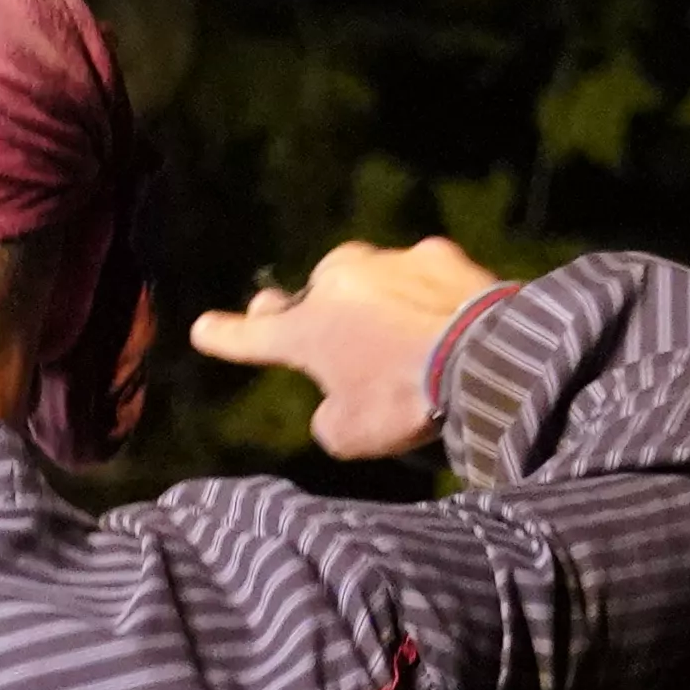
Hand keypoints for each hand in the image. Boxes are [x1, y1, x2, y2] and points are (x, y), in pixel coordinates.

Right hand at [192, 239, 510, 462]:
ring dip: (372, 301)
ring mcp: (388, 262)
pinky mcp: (438, 254)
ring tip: (401, 336)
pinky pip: (417, 275)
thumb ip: (330, 416)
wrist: (486, 358)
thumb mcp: (350, 435)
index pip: (252, 336)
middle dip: (315, 312)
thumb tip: (335, 400)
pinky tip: (440, 316)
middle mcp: (338, 284)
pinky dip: (420, 294)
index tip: (204, 328)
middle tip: (327, 335)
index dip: (225, 336)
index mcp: (306, 330)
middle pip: (313, 295)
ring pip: (366, 278)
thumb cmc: (404, 402)